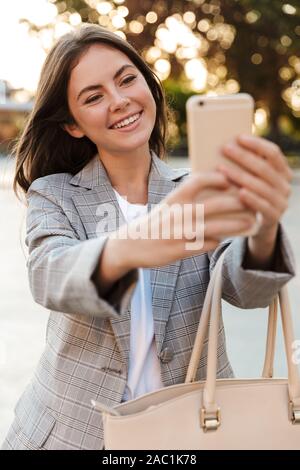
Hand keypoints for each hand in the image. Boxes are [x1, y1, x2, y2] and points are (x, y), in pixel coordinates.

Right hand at [111, 171, 255, 268]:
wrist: (132, 244)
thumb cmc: (156, 222)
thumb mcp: (169, 204)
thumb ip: (189, 196)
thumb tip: (219, 189)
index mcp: (175, 198)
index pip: (199, 181)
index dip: (217, 178)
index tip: (231, 179)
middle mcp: (179, 214)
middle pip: (215, 205)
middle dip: (238, 203)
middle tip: (253, 202)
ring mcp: (181, 233)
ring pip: (217, 227)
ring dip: (237, 225)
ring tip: (251, 223)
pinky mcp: (182, 250)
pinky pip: (208, 244)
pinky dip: (218, 241)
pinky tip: (224, 239)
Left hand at [218, 134, 292, 239]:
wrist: (257, 225)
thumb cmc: (250, 195)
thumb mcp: (252, 179)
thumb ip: (248, 165)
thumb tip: (228, 143)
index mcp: (283, 172)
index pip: (273, 153)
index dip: (257, 144)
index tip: (239, 137)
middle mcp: (285, 186)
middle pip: (264, 168)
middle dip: (243, 157)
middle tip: (225, 148)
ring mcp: (282, 202)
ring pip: (262, 186)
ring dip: (241, 176)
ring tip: (222, 168)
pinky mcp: (274, 217)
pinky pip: (263, 206)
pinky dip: (252, 198)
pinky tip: (239, 192)